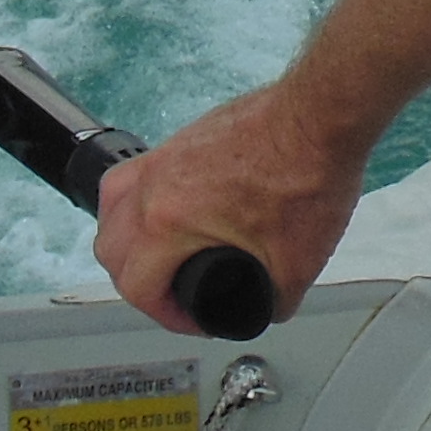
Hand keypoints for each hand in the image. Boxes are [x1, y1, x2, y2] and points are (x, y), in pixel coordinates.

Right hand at [90, 78, 370, 333]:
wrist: (320, 114)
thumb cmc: (306, 172)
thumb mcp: (296, 265)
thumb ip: (275, 301)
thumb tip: (266, 309)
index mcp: (169, 221)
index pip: (136, 286)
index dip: (165, 315)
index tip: (191, 316)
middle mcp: (155, 184)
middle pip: (110, 247)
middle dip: (138, 281)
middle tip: (171, 294)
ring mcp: (166, 154)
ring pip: (113, 203)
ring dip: (126, 237)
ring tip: (155, 254)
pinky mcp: (184, 136)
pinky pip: (139, 172)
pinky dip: (144, 200)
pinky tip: (174, 209)